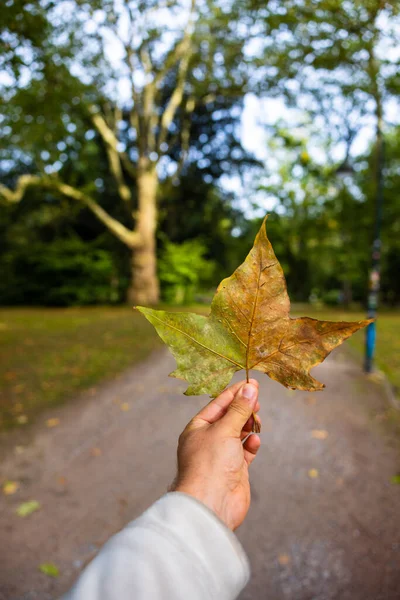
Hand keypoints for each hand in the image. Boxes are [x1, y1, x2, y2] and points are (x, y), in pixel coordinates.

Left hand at [172, 379, 260, 530]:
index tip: (251, 382)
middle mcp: (208, 440)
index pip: (218, 404)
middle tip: (258, 400)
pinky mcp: (234, 469)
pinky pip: (245, 451)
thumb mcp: (225, 429)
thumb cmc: (210, 463)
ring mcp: (221, 455)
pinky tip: (254, 440)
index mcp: (198, 428)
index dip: (235, 392)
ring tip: (257, 420)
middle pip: (229, 417)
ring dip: (249, 425)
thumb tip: (250, 388)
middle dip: (243, 408)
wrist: (211, 504)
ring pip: (239, 433)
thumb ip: (239, 409)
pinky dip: (251, 444)